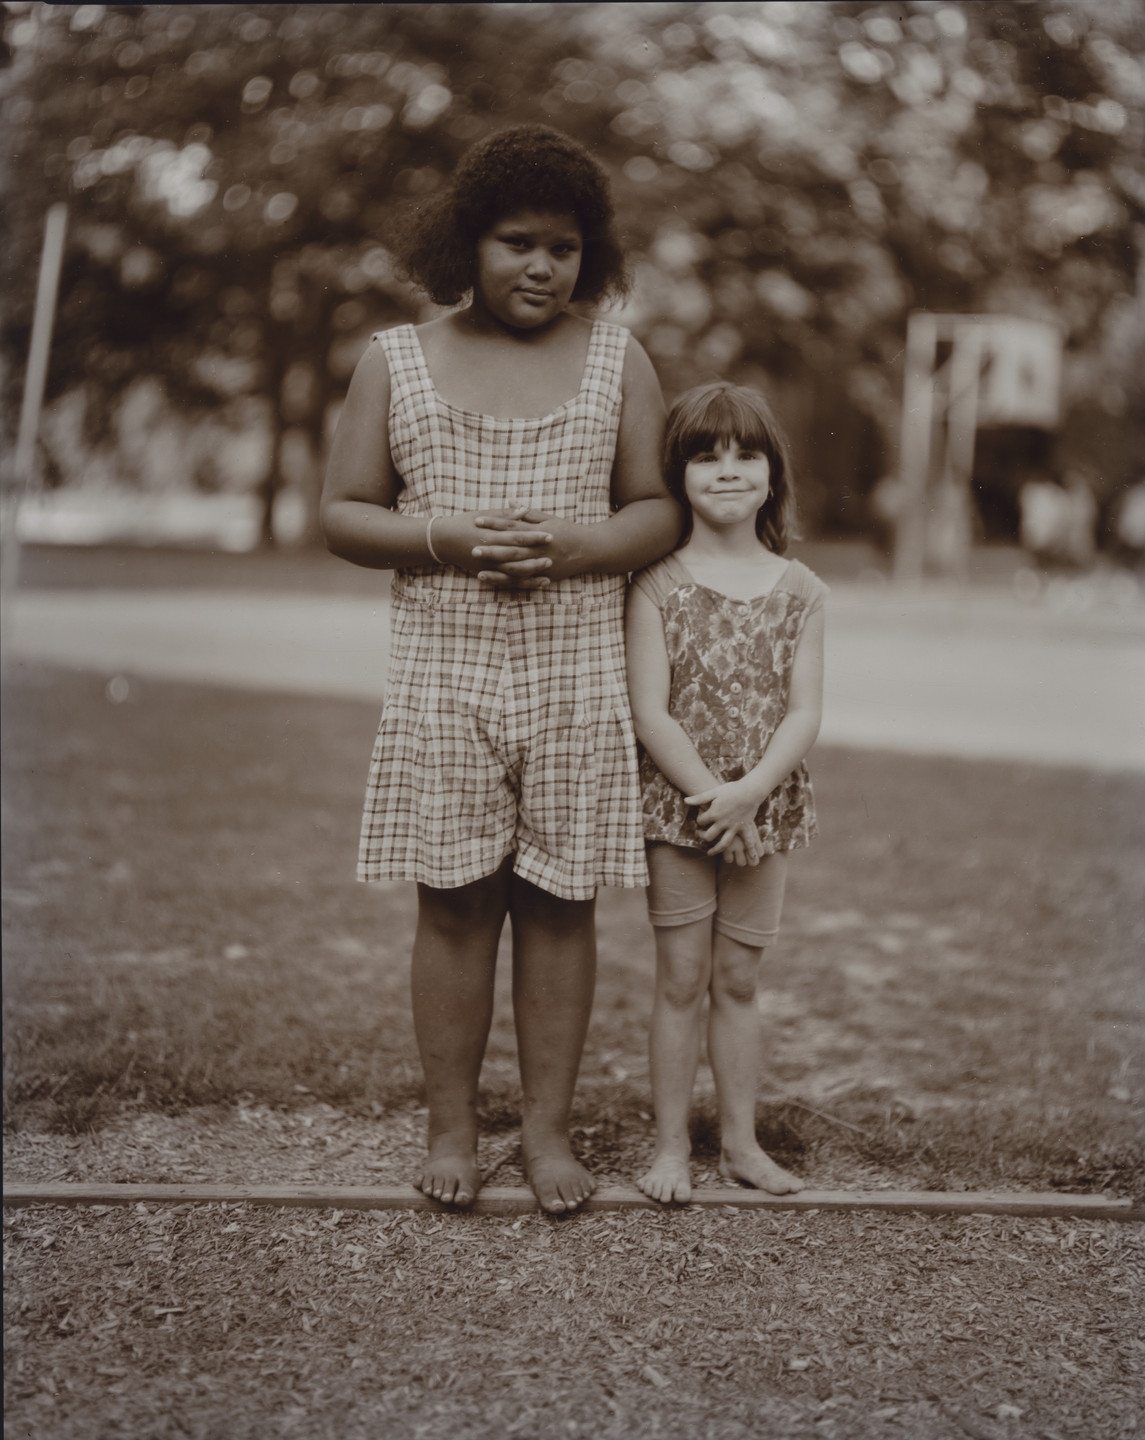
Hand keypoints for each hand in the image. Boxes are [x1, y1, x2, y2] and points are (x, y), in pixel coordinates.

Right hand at [434, 507, 552, 588]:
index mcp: (490, 534)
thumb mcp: (484, 515)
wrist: (443, 540)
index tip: (550, 535)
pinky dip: (522, 583)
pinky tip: (537, 583)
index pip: (516, 536)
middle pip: (516, 555)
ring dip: (531, 572)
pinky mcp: (486, 574)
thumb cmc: (465, 523)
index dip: (533, 536)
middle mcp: (488, 552)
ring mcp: (486, 566)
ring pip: (512, 572)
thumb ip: (505, 515)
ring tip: (547, 570)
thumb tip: (524, 509)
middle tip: (553, 555)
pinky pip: (506, 582)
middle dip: (536, 555)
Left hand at [475, 508, 587, 583]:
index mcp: (539, 531)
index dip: (494, 523)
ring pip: (516, 567)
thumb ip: (528, 513)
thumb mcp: (549, 518)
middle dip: (491, 548)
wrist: (590, 549)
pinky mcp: (544, 576)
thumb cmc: (568, 531)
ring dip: (496, 568)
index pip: (513, 526)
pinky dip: (507, 581)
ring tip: (478, 567)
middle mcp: (539, 548)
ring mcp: (542, 564)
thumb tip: (509, 502)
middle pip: (512, 548)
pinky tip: (493, 580)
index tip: (477, 520)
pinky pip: (523, 580)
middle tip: (472, 547)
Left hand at [684, 779, 763, 861]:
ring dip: (716, 849)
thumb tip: (685, 801)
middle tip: (700, 834)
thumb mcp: (714, 792)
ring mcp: (734, 827)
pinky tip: (753, 857)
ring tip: (710, 853)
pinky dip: (751, 849)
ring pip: (724, 843)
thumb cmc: (731, 790)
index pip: (701, 821)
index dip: (699, 820)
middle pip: (709, 835)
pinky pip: (748, 840)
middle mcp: (723, 823)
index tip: (701, 817)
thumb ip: (699, 798)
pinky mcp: (745, 827)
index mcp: (714, 814)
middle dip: (702, 836)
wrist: (750, 790)